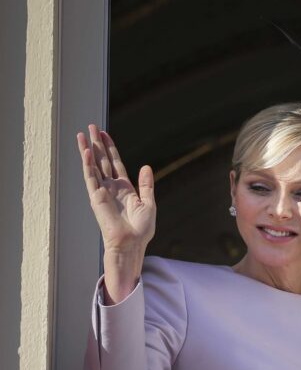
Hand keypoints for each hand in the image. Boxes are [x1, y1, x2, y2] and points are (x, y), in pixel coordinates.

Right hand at [77, 125, 155, 301]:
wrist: (131, 243)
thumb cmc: (141, 229)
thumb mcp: (148, 203)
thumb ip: (146, 185)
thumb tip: (146, 166)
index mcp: (124, 188)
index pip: (115, 163)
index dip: (110, 148)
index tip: (104, 134)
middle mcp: (111, 187)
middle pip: (101, 160)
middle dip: (96, 144)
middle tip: (90, 126)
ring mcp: (102, 191)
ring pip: (92, 165)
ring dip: (87, 150)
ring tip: (82, 134)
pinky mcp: (95, 197)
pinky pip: (90, 177)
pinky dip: (87, 164)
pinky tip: (85, 151)